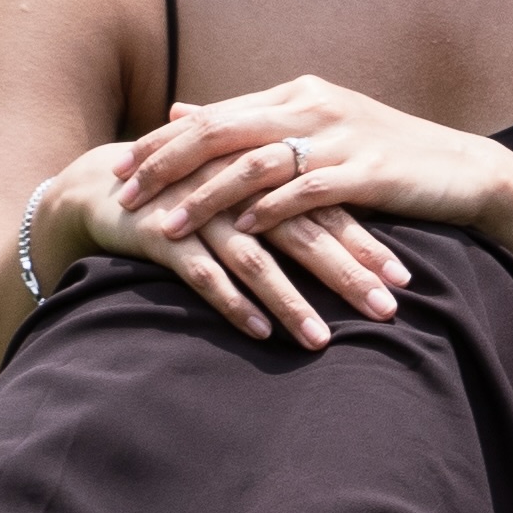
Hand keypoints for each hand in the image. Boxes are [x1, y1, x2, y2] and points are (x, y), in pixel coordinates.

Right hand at [46, 113, 414, 353]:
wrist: (106, 186)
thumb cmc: (190, 192)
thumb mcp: (243, 192)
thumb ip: (293, 206)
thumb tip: (355, 240)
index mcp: (265, 171)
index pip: (329, 206)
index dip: (368, 241)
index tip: (406, 278)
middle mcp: (239, 187)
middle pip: (304, 231)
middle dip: (348, 274)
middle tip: (388, 310)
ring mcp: (200, 210)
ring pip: (256, 258)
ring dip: (291, 302)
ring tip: (322, 341)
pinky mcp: (163, 235)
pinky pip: (203, 274)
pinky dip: (232, 304)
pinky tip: (260, 333)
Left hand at [118, 79, 512, 284]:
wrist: (466, 171)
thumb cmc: (387, 159)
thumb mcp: (315, 130)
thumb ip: (250, 123)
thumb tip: (179, 113)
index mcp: (299, 94)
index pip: (216, 113)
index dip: (165, 142)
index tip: (121, 166)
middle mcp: (314, 106)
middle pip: (224, 130)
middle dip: (168, 164)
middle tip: (123, 192)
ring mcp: (342, 136)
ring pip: (257, 161)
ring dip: (206, 195)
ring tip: (166, 224)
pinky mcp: (368, 170)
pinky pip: (307, 190)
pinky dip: (269, 210)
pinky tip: (239, 232)